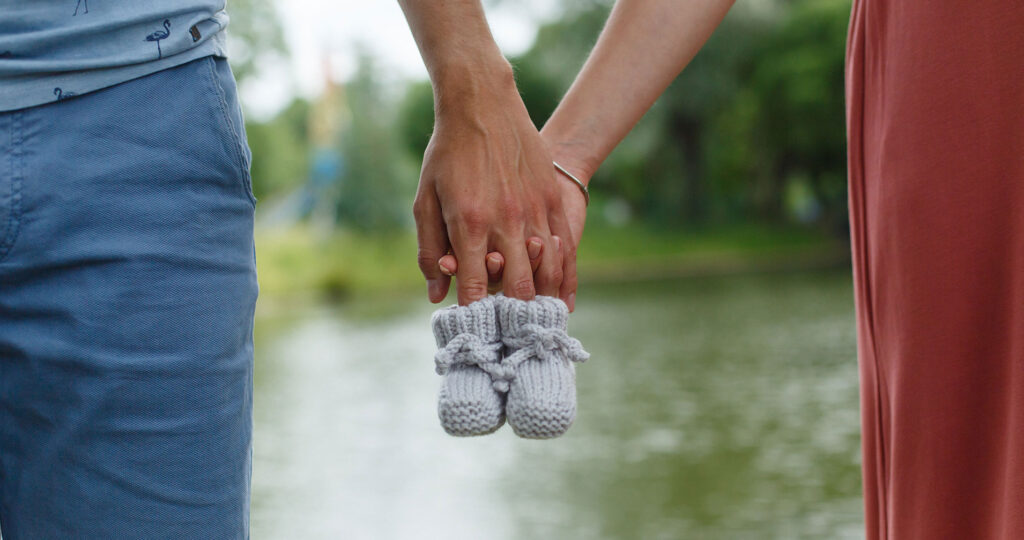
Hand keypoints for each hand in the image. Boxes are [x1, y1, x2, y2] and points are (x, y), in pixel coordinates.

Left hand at [413, 70, 574, 305]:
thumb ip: (430, 249)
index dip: (474, 312)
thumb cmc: (447, 154)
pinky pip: (564, 248)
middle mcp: (504, 220)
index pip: (474, 286)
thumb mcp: (426, 199)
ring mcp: (532, 210)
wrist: (481, 103)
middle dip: (512, 313)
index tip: (475, 327)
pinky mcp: (551, 199)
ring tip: (537, 319)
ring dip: (542, 300)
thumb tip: (436, 295)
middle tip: (509, 329)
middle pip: (516, 286)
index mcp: (468, 223)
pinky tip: (561, 297)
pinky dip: (564, 277)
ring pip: (547, 271)